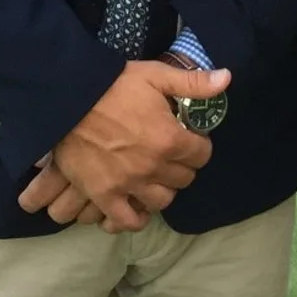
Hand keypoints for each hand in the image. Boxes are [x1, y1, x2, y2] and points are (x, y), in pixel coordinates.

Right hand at [17, 61, 228, 232]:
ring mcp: (128, 185)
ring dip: (162, 190)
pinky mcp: (104, 195)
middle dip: (182, 166)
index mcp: (170, 139)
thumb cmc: (114, 85)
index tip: (189, 139)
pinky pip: (126, 221)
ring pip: (161, 202)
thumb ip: (193, 82)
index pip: (202, 155)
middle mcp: (153, 167)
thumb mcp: (156, 75)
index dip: (198, 145)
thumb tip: (227, 79)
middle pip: (184, 179)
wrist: (69, 99)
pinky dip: (134, 218)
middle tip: (171, 155)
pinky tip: (135, 205)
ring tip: (155, 178)